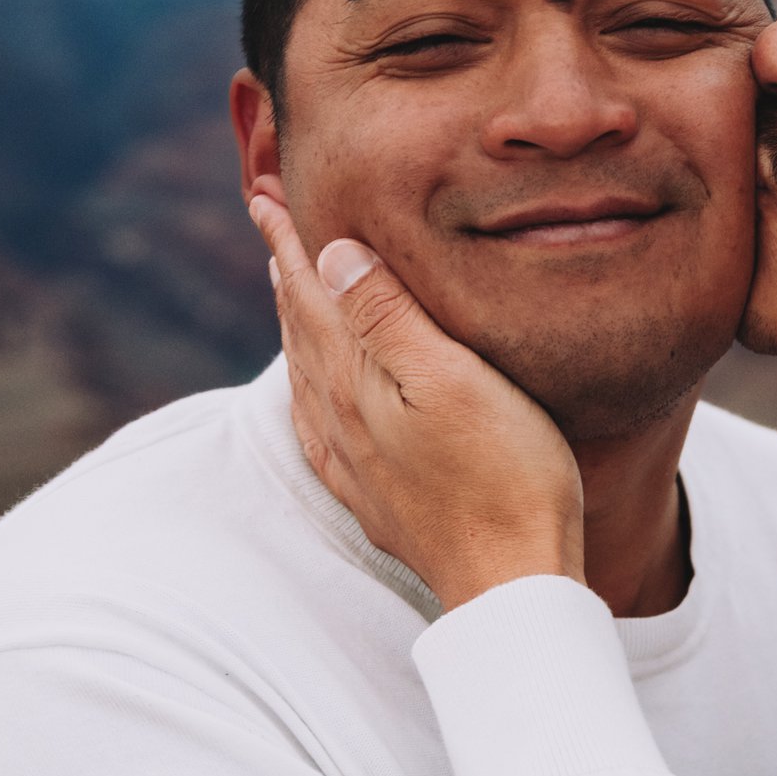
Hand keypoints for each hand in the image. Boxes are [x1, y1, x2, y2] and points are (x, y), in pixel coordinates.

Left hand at [251, 194, 584, 609]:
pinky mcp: (378, 497)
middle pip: (302, 327)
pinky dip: (309, 390)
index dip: (289, 241)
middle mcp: (343, 420)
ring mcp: (357, 463)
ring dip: (294, 323)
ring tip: (287, 286)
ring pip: (309, 374)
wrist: (512, 581)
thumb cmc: (504, 475)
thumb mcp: (452, 379)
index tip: (264, 194)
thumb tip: (329, 255)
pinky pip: (321, 427)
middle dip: (286, 270)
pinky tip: (312, 395)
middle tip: (267, 220)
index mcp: (357, 381)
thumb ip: (387, 318)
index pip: (311, 292)